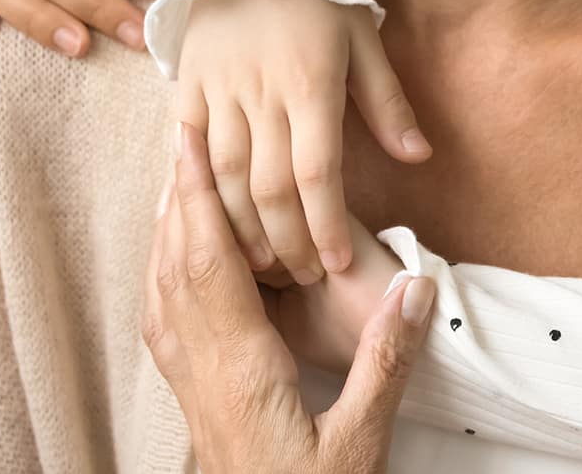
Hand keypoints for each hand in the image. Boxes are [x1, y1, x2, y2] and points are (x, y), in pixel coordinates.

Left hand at [145, 121, 435, 473]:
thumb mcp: (363, 441)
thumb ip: (387, 363)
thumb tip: (416, 289)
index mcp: (242, 372)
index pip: (210, 269)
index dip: (198, 202)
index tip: (194, 147)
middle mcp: (205, 374)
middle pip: (176, 271)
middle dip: (177, 201)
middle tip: (182, 141)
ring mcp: (194, 391)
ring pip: (164, 296)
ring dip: (167, 235)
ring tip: (175, 186)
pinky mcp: (198, 404)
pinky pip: (167, 325)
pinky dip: (166, 278)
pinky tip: (175, 268)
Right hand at [175, 0, 429, 285]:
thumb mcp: (365, 40)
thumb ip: (388, 103)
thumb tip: (419, 157)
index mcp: (312, 85)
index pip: (318, 172)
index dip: (326, 225)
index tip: (339, 265)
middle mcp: (261, 94)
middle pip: (268, 188)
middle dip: (288, 242)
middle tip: (308, 277)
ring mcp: (217, 93)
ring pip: (222, 180)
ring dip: (242, 230)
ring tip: (266, 267)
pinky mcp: (186, 88)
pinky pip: (187, 152)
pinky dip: (199, 194)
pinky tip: (215, 226)